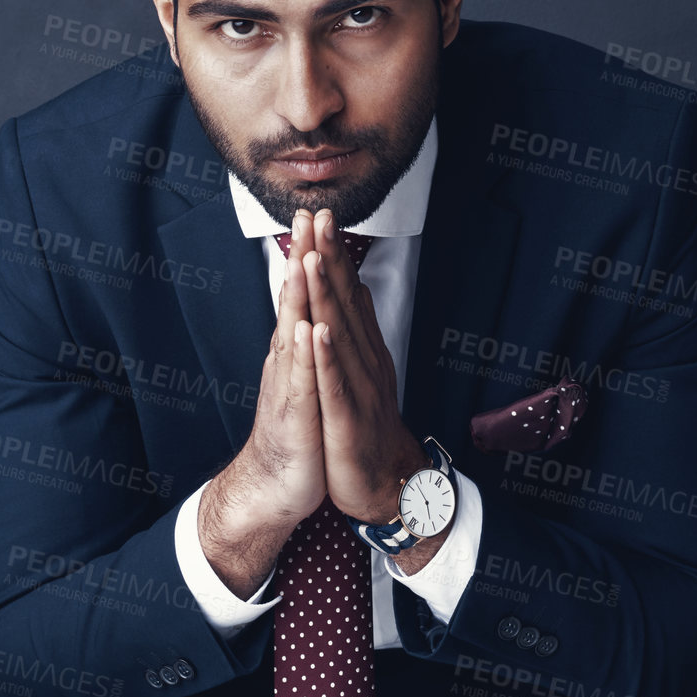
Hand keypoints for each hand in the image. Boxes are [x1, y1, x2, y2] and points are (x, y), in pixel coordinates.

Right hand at [195, 210, 331, 596]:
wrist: (276, 484)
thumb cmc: (296, 432)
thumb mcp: (307, 378)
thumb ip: (309, 342)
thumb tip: (315, 306)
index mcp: (295, 350)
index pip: (304, 293)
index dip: (310, 254)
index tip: (316, 215)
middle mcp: (287, 360)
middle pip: (294, 301)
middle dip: (301, 258)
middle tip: (305, 217)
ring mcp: (288, 385)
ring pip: (293, 332)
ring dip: (298, 295)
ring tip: (303, 258)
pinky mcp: (294, 414)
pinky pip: (300, 379)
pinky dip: (303, 353)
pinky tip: (305, 328)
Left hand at [297, 207, 428, 525]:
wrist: (382, 482)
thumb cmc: (365, 423)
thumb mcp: (362, 368)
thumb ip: (358, 327)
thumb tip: (354, 286)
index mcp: (362, 347)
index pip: (345, 292)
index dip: (332, 253)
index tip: (320, 214)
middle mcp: (363, 359)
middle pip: (344, 302)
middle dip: (330, 258)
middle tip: (320, 216)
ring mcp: (356, 386)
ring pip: (339, 334)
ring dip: (327, 295)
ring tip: (314, 257)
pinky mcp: (346, 417)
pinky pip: (335, 383)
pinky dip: (327, 356)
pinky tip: (319, 330)